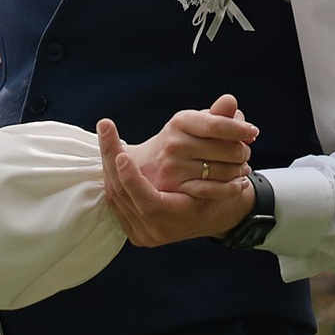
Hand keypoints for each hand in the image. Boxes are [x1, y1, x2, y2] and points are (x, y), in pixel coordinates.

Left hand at [96, 92, 259, 246]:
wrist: (215, 213)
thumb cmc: (223, 183)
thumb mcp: (225, 158)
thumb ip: (222, 128)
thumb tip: (228, 99)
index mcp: (180, 218)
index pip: (149, 202)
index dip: (132, 179)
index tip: (122, 154)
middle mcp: (160, 231)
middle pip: (125, 197)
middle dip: (111, 162)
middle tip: (105, 129)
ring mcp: (145, 235)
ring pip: (116, 199)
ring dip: (109, 168)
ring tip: (105, 137)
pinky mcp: (136, 234)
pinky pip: (116, 204)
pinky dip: (111, 179)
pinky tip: (108, 157)